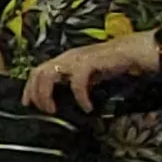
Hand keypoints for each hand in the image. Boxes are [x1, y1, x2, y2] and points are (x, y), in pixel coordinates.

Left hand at [23, 32, 152, 114]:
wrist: (133, 51)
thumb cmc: (111, 63)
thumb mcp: (88, 75)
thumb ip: (73, 83)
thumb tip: (63, 101)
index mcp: (64, 59)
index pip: (37, 71)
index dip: (29, 87)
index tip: (28, 104)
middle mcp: (66, 57)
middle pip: (38, 72)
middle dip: (35, 93)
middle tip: (44, 110)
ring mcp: (76, 58)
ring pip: (49, 74)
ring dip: (47, 94)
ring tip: (55, 110)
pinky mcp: (89, 62)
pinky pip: (76, 82)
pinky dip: (79, 97)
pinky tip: (86, 107)